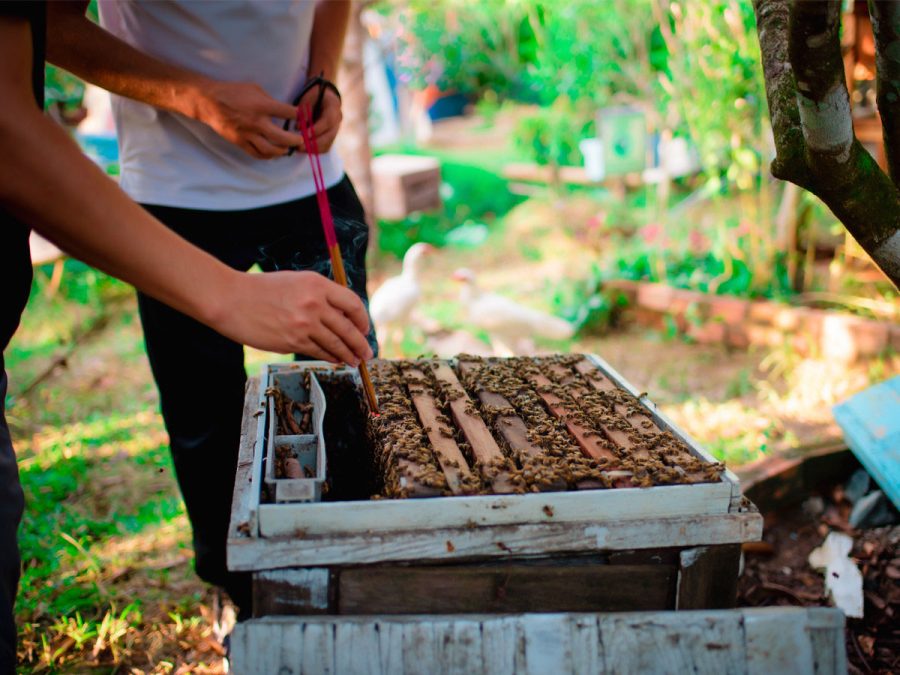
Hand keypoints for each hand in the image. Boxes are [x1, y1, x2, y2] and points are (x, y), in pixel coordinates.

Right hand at [193, 80, 304, 158]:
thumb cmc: (233, 92)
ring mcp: (247, 134)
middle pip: (283, 137)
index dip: (300, 116)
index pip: (288, 113)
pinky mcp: (240, 142)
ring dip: (282, 151)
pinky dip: (267, 156)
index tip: (304, 118)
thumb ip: (270, 100)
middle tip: (301, 140)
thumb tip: (284, 110)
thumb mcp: (255, 88)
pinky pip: (257, 154)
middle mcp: (256, 122)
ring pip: (270, 150)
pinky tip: (273, 153)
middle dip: (296, 140)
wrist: (209, 102)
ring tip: (287, 149)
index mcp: (261, 105)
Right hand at [213, 270, 372, 363]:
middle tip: (368, 353)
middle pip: (348, 328)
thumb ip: (319, 296)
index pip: (352, 303)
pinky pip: (319, 352)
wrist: (231, 300)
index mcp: (317, 284)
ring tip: (355, 361)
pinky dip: (330, 357)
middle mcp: (314, 303)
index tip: (364, 329)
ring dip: (348, 355)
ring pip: (336, 343)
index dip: (362, 319)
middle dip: (361, 343)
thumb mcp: (296, 283)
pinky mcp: (293, 341)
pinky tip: (336, 360)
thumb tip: (342, 317)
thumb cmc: (262, 290)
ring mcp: (304, 324)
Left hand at [297, 85, 341, 152]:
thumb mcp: (308, 96)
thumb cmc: (314, 93)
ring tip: (299, 149)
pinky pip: (326, 146)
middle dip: (313, 143)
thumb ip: (304, 111)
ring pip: (328, 144)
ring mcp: (336, 129)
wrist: (325, 94)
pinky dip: (316, 150)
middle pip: (329, 136)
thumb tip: (299, 127)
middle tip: (298, 147)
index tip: (303, 135)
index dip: (315, 130)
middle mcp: (338, 120)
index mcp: (334, 107)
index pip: (327, 122)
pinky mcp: (332, 135)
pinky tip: (305, 149)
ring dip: (313, 149)